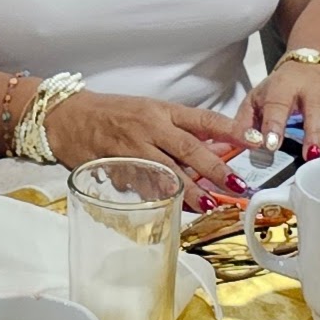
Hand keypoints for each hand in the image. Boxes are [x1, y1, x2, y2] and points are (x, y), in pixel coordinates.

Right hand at [43, 90, 248, 189]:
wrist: (67, 117)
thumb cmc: (111, 113)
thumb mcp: (148, 111)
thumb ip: (179, 130)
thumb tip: (214, 149)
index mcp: (161, 110)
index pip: (203, 119)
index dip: (230, 130)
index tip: (253, 141)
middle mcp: (150, 127)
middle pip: (190, 149)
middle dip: (216, 169)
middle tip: (237, 185)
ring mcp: (132, 149)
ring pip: (167, 172)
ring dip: (190, 191)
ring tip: (210, 204)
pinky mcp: (116, 169)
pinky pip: (142, 187)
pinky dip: (159, 198)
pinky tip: (173, 209)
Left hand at [244, 58, 319, 160]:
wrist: (313, 68)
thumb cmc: (282, 89)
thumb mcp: (256, 98)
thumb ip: (245, 121)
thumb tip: (244, 144)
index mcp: (286, 86)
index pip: (278, 103)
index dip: (274, 124)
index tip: (270, 145)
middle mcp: (316, 92)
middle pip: (319, 111)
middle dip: (316, 134)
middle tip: (311, 156)